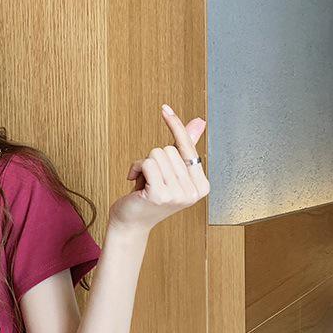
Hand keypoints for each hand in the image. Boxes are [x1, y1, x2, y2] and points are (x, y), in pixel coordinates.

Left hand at [108, 103, 208, 233]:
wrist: (130, 223)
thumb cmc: (149, 196)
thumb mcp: (169, 171)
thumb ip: (185, 147)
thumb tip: (200, 121)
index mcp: (202, 186)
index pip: (189, 148)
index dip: (176, 127)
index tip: (164, 108)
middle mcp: (194, 192)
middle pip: (169, 149)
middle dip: (154, 159)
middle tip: (150, 180)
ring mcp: (178, 195)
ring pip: (157, 154)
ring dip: (143, 165)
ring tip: (143, 183)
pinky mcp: (160, 195)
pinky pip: (147, 163)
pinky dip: (136, 168)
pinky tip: (135, 184)